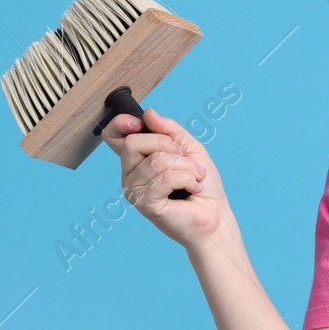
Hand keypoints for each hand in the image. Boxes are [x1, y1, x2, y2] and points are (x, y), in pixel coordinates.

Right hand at [100, 107, 228, 248]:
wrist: (216, 215)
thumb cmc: (203, 184)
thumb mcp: (190, 148)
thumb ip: (170, 130)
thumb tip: (149, 113)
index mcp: (138, 159)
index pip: (112, 137)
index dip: (120, 124)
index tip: (139, 123)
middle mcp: (130, 174)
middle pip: (133, 143)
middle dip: (167, 145)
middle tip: (185, 158)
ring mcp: (135, 190)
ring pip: (155, 160)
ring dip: (185, 166)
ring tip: (194, 177)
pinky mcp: (145, 204)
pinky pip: (164, 178)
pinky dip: (186, 178)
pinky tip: (192, 188)